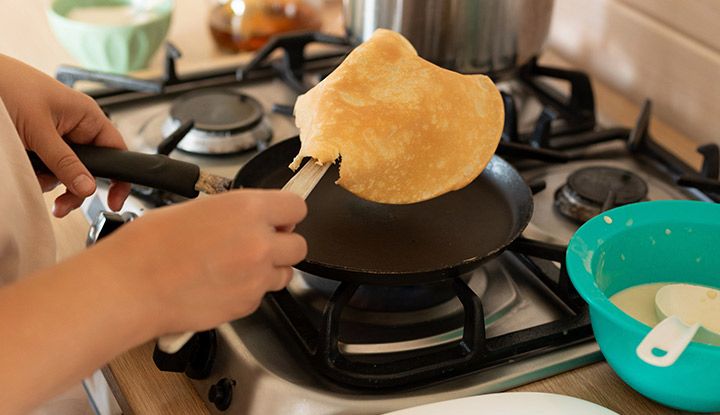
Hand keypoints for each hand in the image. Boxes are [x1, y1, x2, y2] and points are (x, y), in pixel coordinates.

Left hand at [0, 54, 129, 216]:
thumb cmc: (8, 85)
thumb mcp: (40, 130)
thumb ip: (65, 162)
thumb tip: (88, 187)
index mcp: (86, 116)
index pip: (115, 151)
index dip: (118, 177)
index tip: (114, 200)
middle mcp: (74, 126)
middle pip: (89, 168)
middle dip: (75, 187)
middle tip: (63, 204)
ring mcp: (55, 135)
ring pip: (65, 171)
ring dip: (50, 180)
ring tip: (34, 177)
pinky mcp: (36, 142)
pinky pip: (46, 167)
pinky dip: (36, 173)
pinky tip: (26, 169)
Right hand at [89, 189, 307, 335]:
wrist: (130, 286)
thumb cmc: (149, 246)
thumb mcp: (197, 208)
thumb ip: (236, 213)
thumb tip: (252, 219)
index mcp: (247, 210)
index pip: (297, 207)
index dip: (287, 214)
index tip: (280, 219)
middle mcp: (259, 243)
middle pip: (300, 245)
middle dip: (283, 245)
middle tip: (261, 244)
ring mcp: (256, 277)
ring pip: (285, 274)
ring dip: (269, 270)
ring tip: (237, 267)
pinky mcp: (247, 305)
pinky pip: (261, 296)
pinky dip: (248, 291)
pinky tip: (221, 285)